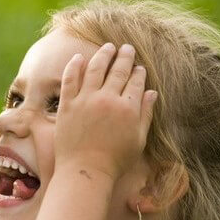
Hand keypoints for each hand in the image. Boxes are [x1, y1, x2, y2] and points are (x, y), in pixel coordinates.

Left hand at [55, 42, 156, 179]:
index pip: (135, 81)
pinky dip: (74, 66)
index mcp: (127, 108)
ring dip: (103, 55)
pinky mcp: (67, 105)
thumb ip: (145, 114)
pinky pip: (70, 79)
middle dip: (124, 57)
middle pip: (118, 70)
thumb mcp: (138, 139)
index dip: (138, 72)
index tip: (139, 67)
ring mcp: (85, 100)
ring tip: (108, 47)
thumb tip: (152, 92)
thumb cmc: (115, 161)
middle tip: (126, 48)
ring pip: (95, 68)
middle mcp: (107, 99)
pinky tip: (79, 57)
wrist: (85, 172)